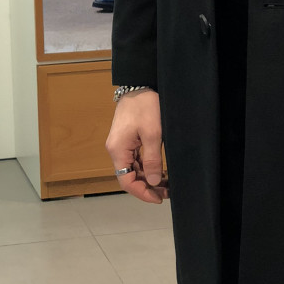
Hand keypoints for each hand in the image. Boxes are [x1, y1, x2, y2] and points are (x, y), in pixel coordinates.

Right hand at [105, 89, 168, 203]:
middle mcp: (116, 150)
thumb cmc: (145, 106)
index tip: (158, 199)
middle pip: (129, 177)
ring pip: (133, 169)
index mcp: (118, 150)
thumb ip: (152, 160)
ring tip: (167, 185)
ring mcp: (121, 145)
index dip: (142, 193)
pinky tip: (160, 172)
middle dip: (148, 187)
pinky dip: (147, 168)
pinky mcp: (127, 140)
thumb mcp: (153, 134)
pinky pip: (135, 160)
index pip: (126, 181)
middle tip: (167, 193)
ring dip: (148, 178)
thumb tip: (154, 182)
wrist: (138, 85)